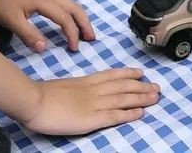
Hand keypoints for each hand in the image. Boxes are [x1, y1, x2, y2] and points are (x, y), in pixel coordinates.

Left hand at [0, 0, 93, 52]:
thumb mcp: (11, 21)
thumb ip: (28, 34)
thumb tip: (44, 48)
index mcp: (44, 1)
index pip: (65, 19)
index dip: (72, 34)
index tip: (74, 49)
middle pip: (75, 8)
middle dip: (85, 24)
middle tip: (91, 39)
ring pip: (71, 4)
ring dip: (80, 18)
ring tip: (85, 33)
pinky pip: (65, 3)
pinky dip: (72, 14)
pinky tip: (70, 22)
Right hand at [23, 69, 159, 135]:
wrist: (34, 100)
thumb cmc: (43, 94)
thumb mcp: (65, 85)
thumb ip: (77, 87)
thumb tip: (81, 90)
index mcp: (87, 81)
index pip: (112, 75)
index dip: (128, 74)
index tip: (141, 72)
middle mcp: (95, 90)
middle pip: (123, 86)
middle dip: (141, 86)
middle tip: (157, 86)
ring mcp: (94, 104)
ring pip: (124, 99)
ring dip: (141, 98)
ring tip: (155, 97)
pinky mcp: (92, 118)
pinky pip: (114, 115)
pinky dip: (129, 114)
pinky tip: (140, 113)